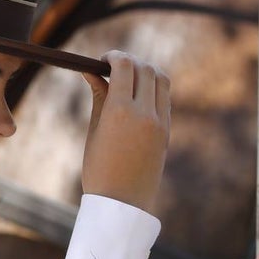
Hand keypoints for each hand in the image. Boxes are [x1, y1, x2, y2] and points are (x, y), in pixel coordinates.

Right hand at [80, 51, 169, 213]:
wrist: (122, 202)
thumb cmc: (99, 168)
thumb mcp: (94, 129)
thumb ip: (99, 96)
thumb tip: (92, 71)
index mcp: (120, 112)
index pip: (125, 66)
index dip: (113, 56)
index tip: (102, 60)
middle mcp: (145, 113)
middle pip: (145, 69)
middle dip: (129, 61)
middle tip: (113, 67)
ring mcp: (160, 122)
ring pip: (161, 80)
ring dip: (145, 71)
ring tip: (127, 79)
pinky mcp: (167, 131)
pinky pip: (164, 98)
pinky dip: (153, 88)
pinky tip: (137, 96)